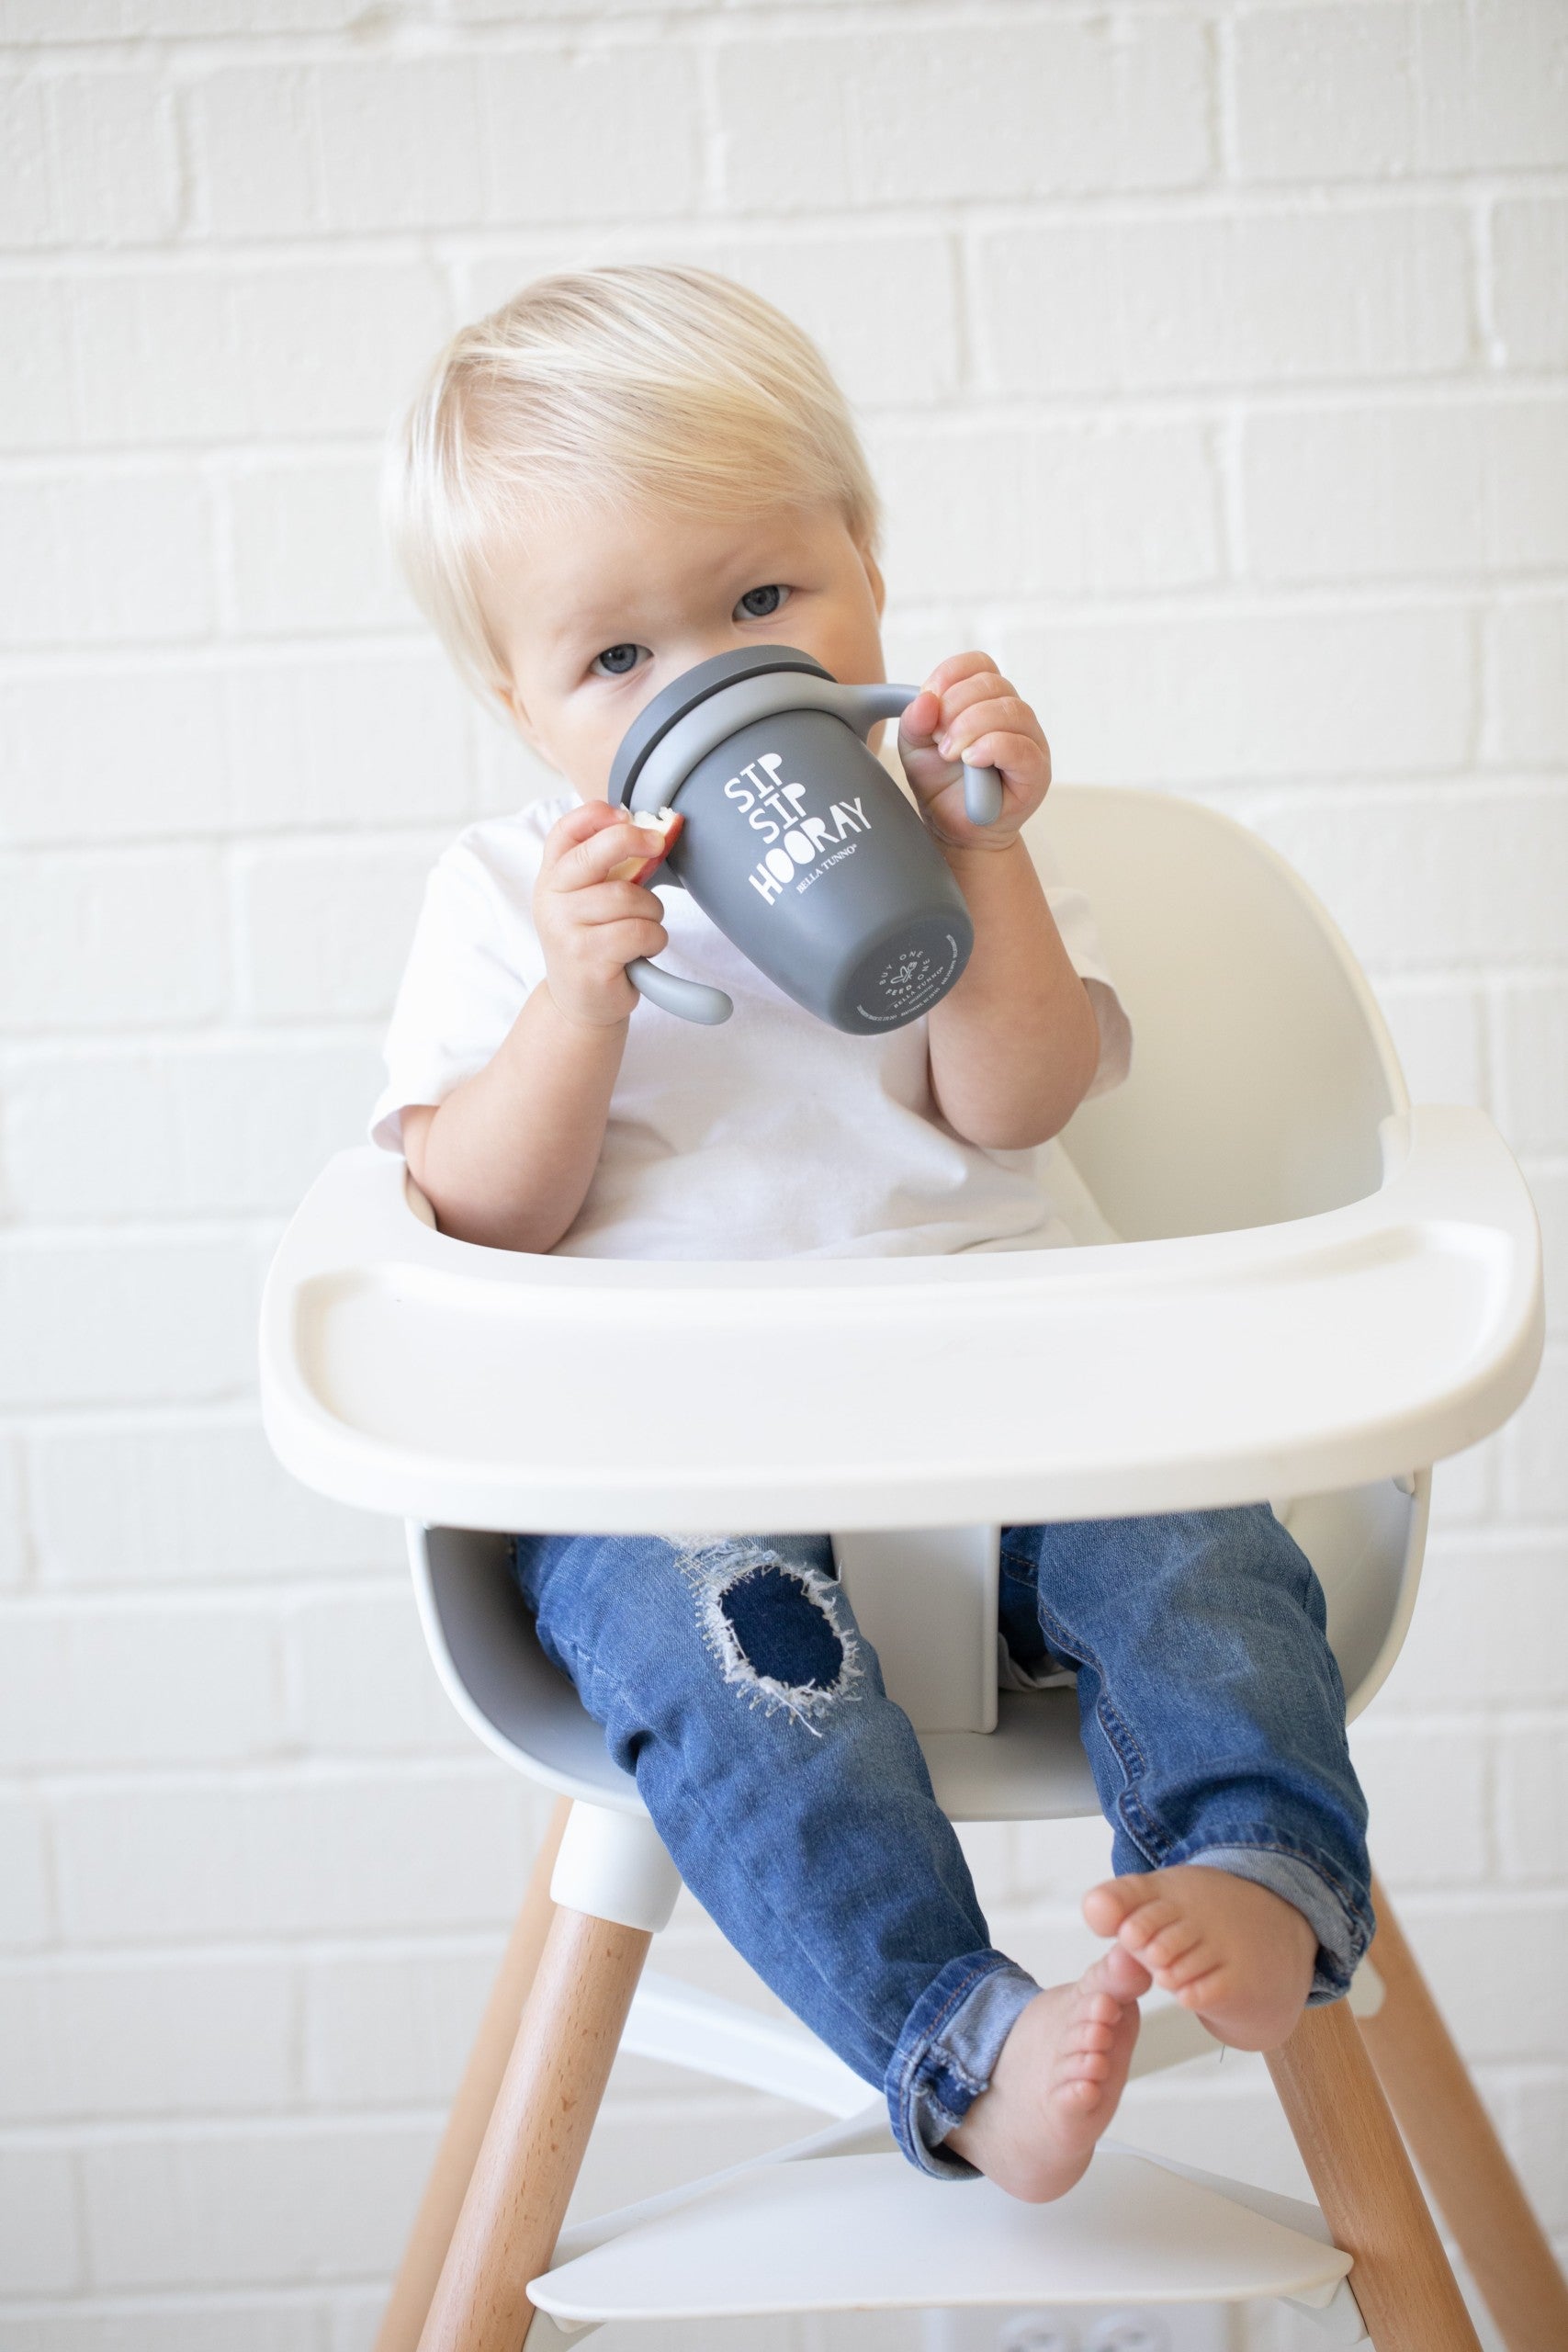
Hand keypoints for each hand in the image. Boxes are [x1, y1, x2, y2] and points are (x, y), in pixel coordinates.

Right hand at [535, 800, 682, 1029]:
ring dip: (652, 912)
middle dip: (633, 841)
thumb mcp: (589, 901)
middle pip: (595, 856)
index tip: (626, 815)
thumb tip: (650, 832)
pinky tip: (643, 950)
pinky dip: (654, 939)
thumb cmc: (595, 944)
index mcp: (551, 879)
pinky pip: (640, 932)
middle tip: (657, 843)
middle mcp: (551, 901)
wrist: (581, 1003)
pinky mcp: (587, 959)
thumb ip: (607, 868)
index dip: (595, 816)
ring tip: (644, 929)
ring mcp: (566, 931)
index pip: (564, 833)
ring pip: (630, 898)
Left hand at [897, 652, 1050, 850]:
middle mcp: (1012, 714)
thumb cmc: (940, 785)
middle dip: (955, 706)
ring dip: (971, 727)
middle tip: (937, 738)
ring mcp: (1030, 740)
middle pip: (992, 684)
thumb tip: (925, 699)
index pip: (979, 664)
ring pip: (1010, 711)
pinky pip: (1021, 747)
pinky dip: (991, 748)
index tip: (929, 698)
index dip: (952, 674)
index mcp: (985, 700)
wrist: (954, 829)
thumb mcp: (914, 749)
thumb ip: (914, 722)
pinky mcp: (1037, 771)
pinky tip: (971, 759)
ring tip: (949, 753)